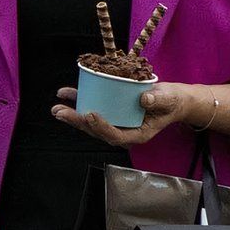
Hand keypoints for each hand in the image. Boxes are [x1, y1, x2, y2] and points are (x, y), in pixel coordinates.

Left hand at [52, 81, 207, 147]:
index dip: (101, 127)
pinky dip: (80, 101)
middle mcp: (123, 131)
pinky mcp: (111, 111)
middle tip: (61, 113)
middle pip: (97, 130)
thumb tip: (144, 99)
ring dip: (73, 114)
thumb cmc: (172, 102)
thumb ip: (159, 100)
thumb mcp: (170, 100)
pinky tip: (66, 93)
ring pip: (91, 122)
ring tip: (57, 107)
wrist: (172, 99)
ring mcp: (116, 122)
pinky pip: (94, 107)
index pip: (115, 135)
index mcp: (137, 135)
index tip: (89, 114)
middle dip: (78, 122)